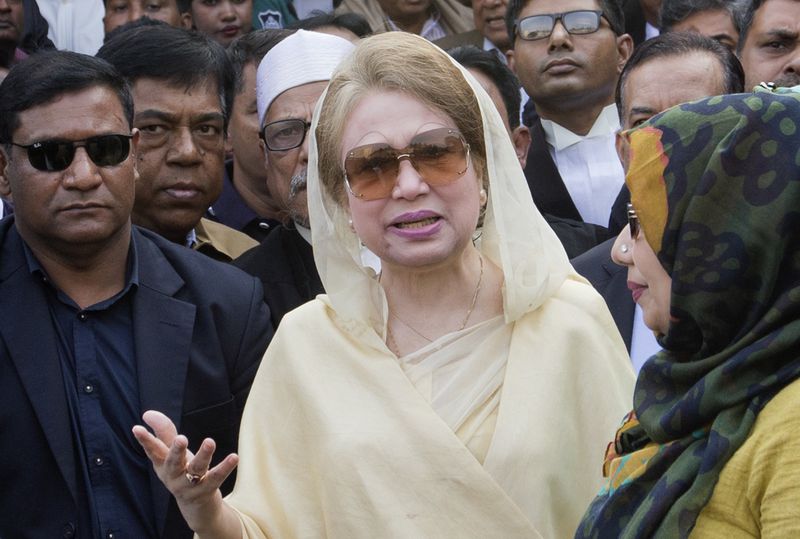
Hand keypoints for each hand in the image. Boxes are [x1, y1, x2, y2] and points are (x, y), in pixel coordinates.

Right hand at [132, 410, 238, 532]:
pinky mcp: (205, 491)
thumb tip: (147, 413)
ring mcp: (189, 486)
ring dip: (203, 455)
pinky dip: (225, 468)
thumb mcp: (172, 454)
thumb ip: (163, 432)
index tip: (136, 428)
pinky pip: (216, 478)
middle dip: (176, 451)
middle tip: (181, 439)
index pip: (153, 451)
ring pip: (196, 470)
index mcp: (163, 465)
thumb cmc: (182, 472)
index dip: (145, 440)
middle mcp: (173, 477)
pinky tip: (234, 457)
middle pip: (174, 463)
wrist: (196, 507)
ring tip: (210, 441)